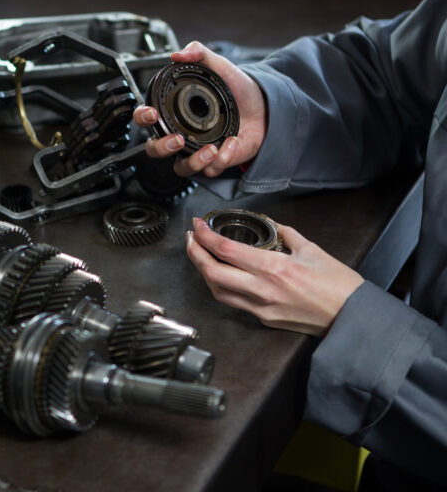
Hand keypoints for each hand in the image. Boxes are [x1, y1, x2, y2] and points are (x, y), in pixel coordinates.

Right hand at [134, 41, 267, 177]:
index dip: (143, 117)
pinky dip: (222, 159)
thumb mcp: (219, 66)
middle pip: (155, 150)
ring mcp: (197, 150)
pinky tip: (232, 142)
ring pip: (181, 168)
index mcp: (175, 113)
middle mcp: (181, 134)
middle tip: (177, 139)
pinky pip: (210, 170)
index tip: (152, 113)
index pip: (147, 119)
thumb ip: (199, 54)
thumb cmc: (238, 90)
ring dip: (193, 162)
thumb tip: (178, 54)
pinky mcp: (215, 162)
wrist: (266, 106)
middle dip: (162, 147)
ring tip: (211, 150)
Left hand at [186, 217, 363, 336]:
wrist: (353, 317)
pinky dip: (222, 287)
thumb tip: (270, 224)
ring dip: (204, 273)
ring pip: (218, 291)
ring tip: (201, 256)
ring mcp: (261, 308)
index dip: (205, 236)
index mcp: (274, 268)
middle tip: (191, 239)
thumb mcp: (312, 250)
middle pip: (212, 273)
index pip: (226, 250)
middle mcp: (262, 290)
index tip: (198, 225)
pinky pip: (235, 302)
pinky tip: (221, 276)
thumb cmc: (339, 286)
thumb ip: (286, 234)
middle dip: (195, 253)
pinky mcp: (264, 319)